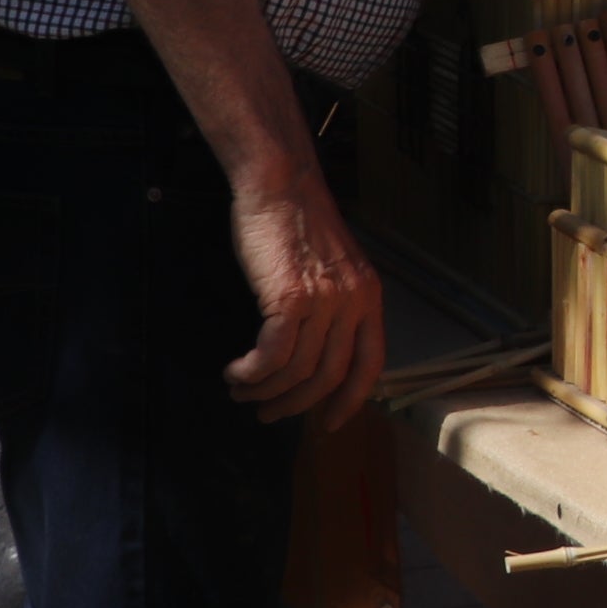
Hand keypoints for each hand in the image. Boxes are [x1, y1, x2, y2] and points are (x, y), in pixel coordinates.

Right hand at [221, 162, 384, 427]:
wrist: (280, 184)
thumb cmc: (296, 222)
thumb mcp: (332, 267)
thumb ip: (334, 305)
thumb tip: (314, 351)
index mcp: (369, 297)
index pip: (370, 365)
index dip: (351, 400)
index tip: (330, 423)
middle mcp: (354, 303)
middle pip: (329, 376)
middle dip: (296, 405)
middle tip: (267, 414)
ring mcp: (324, 302)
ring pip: (297, 371)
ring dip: (265, 391)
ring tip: (242, 393)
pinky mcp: (290, 298)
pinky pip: (272, 355)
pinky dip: (251, 373)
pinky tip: (236, 373)